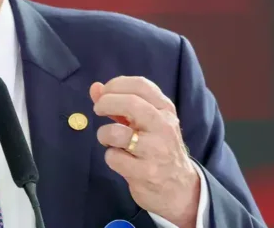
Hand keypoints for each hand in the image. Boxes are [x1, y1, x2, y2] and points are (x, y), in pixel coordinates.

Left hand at [90, 76, 199, 227]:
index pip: (141, 85)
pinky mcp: (145, 172)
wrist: (179, 188)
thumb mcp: (146, 122)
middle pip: (130, 103)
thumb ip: (120, 103)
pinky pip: (114, 158)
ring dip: (104, 134)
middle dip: (105, 102)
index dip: (115, 85)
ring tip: (109, 140)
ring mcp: (156, 150)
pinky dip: (111, 157)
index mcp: (165, 109)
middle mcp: (164, 126)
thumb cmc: (157, 148)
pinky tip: (120, 160)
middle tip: (97, 110)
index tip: (103, 93)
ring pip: (116, 133)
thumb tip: (95, 87)